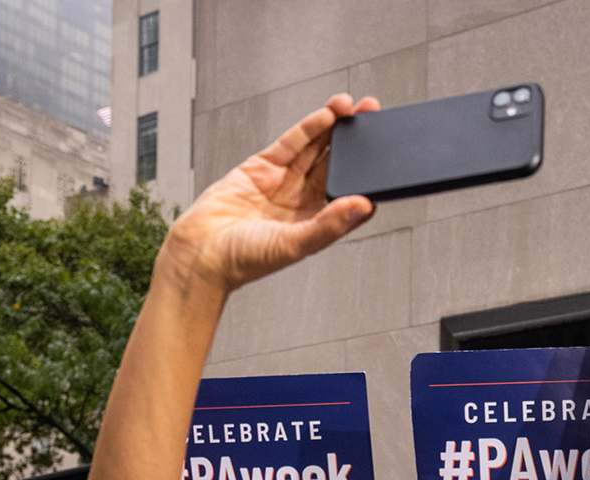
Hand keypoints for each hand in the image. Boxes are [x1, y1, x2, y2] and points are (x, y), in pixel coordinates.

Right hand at [158, 94, 378, 294]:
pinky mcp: (262, 167)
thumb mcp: (294, 244)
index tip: (390, 160)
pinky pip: (291, 144)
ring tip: (355, 108)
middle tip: (376, 118)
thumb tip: (364, 206)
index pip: (352, 195)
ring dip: (335, 129)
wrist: (199, 254)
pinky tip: (327, 115)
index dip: (370, 178)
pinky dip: (309, 128)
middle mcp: (304, 201)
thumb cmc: (244, 261)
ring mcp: (283, 182)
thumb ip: (329, 225)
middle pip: (338, 166)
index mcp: (318, 224)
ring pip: (316, 150)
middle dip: (357, 143)